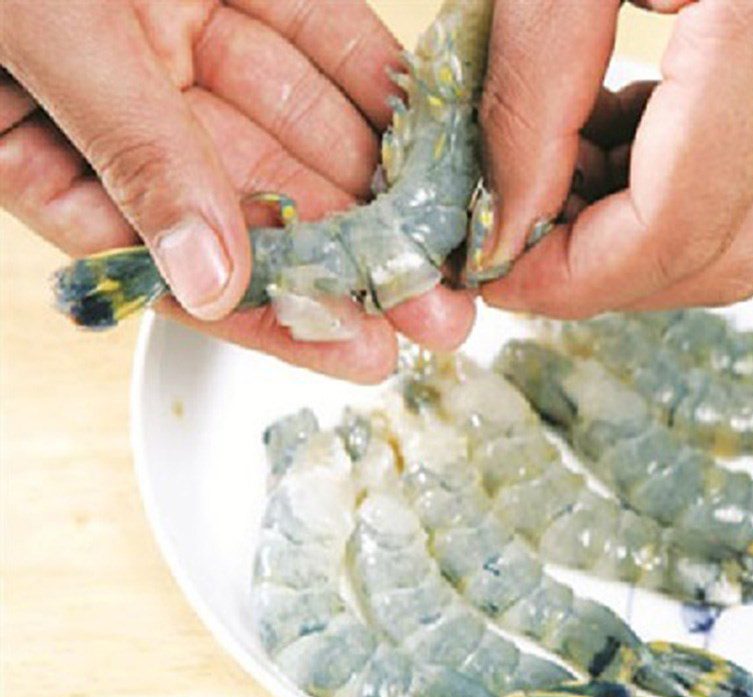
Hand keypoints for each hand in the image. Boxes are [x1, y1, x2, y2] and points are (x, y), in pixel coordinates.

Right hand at [0, 0, 473, 382]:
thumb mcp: (47, 35)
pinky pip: (324, 46)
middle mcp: (137, 115)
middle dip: (357, 268)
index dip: (278, 315)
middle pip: (265, 214)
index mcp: (59, 155)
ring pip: (306, 138)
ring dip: (385, 195)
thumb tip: (208, 280)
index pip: (184, 270)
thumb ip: (132, 157)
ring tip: (453, 248)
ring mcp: (190, 46)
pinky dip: (379, 90)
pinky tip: (434, 142)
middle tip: (437, 315)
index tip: (363, 353)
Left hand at [476, 0, 752, 316]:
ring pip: (732, 237)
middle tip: (513, 232)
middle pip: (716, 255)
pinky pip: (740, 189)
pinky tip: (599, 138)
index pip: (675, 228)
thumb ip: (528, 99)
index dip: (571, 278)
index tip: (490, 270)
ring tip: (552, 170)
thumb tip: (506, 233)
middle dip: (597, 270)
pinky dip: (651, 192)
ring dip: (622, 234)